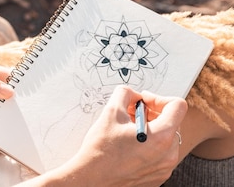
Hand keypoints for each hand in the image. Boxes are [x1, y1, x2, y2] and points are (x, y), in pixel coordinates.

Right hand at [66, 86, 186, 186]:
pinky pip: (161, 153)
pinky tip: (131, 143)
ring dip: (151, 128)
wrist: (92, 180)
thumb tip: (134, 94)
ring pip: (166, 137)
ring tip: (129, 128)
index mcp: (161, 137)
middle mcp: (168, 155)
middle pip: (172, 121)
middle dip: (152, 112)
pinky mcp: (157, 177)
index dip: (159, 97)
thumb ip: (126, 93)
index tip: (144, 100)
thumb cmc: (101, 151)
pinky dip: (150, 144)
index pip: (178, 106)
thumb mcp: (112, 111)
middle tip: (133, 112)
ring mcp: (164, 168)